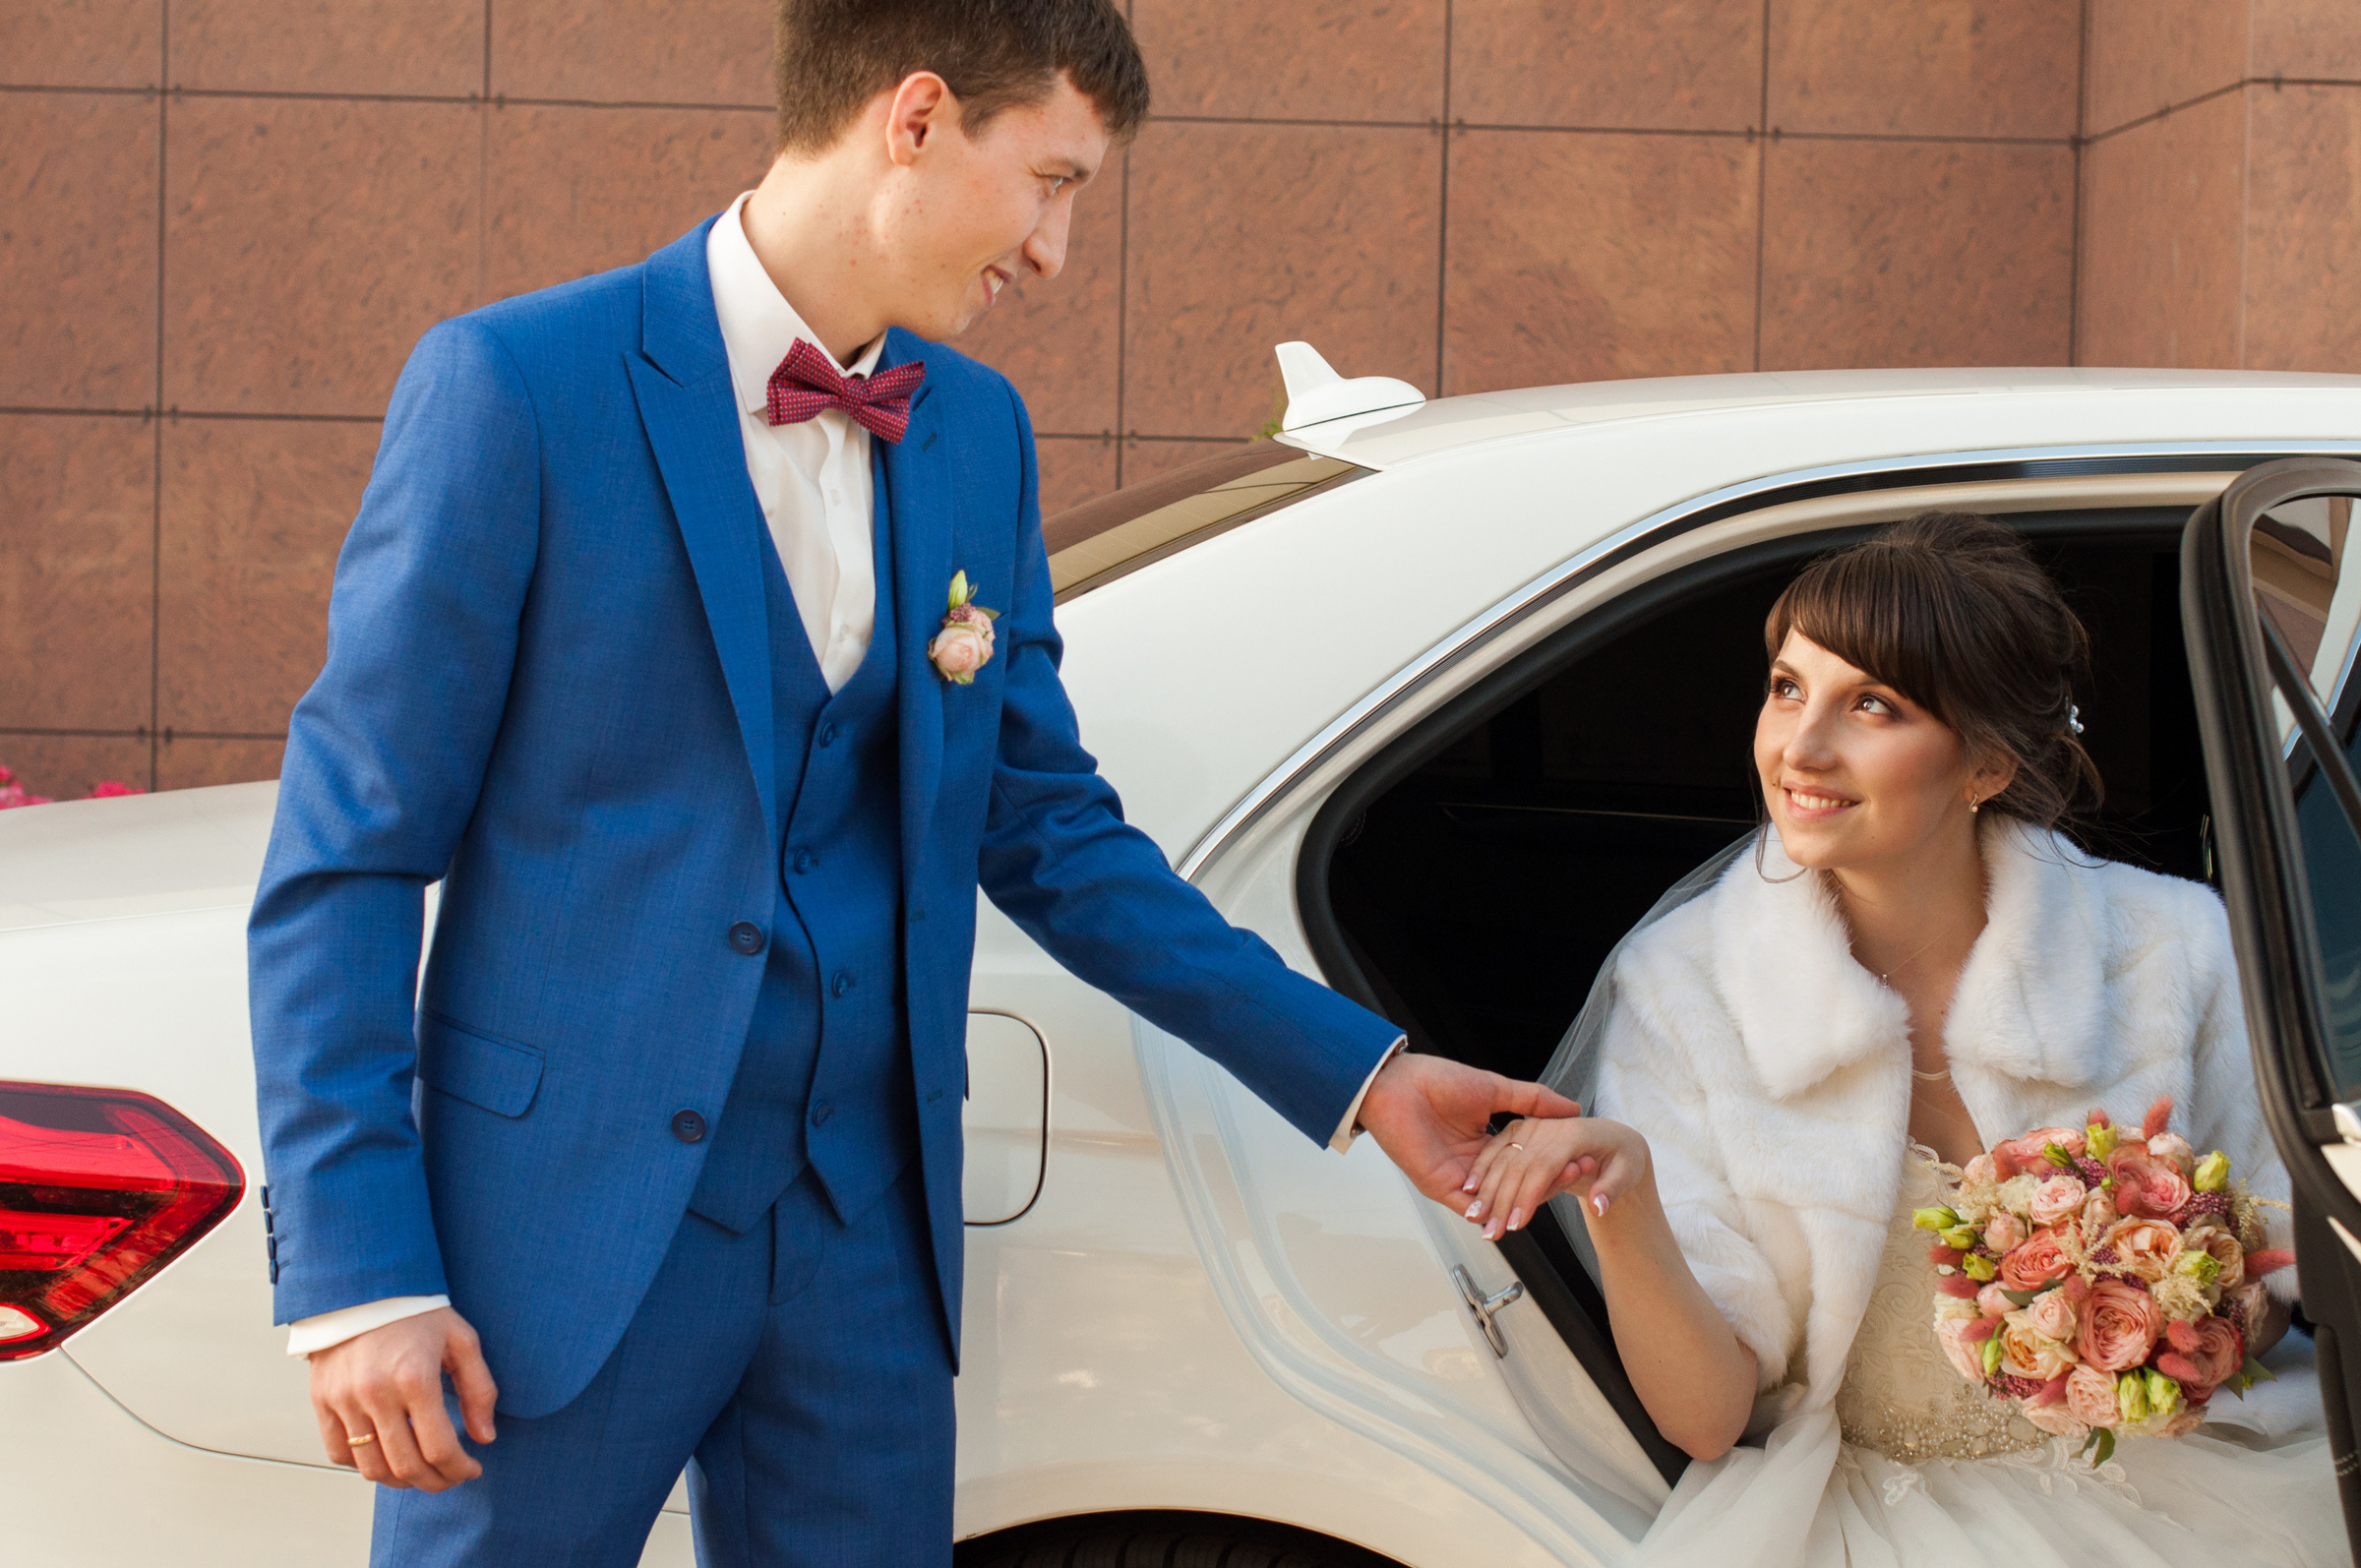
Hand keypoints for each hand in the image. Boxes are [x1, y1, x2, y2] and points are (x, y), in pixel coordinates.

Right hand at [309, 1306, 497, 1489]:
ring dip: (401, 1481)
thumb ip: (479, 1390)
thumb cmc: (416, 1313)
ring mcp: (344, 1400)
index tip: (472, 1469)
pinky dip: (364, 1466)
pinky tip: (386, 1458)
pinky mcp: (321, 1401)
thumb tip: (485, 1437)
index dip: (459, 1469)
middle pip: (406, 1466)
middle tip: (450, 1478)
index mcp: (415, 1377)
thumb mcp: (461, 1340)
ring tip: (421, 1473)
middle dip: (436, 1482)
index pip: (439, 1448)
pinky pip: (339, 1453)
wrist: (362, 1287)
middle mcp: (376, 1393)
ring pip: (371, 1468)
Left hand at [1354, 1051, 1580, 1208]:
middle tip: (1582, 1171)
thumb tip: (1571, 1107)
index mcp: (1485, 1143)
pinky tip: (1524, 1205)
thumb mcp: (1495, 1089)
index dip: (1553, 1162)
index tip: (1583, 1156)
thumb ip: (1532, 1101)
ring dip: (1529, 1198)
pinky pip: (1473, 1208)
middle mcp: (1474, 1164)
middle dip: (1549, 1183)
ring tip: (1562, 1185)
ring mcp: (1459, 1179)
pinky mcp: (1442, 1188)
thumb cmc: (1437, 1080)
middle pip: (1516, 1185)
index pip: (1525, 1162)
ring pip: (1498, 1200)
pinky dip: (1497, 1209)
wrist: (1399, 1083)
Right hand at [1461, 1114, 1650, 1240]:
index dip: (1527, 1197)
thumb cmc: (1623, 1156)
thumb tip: (1598, 1206)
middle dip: (1501, 1201)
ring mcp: (1532, 1126)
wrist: (1615, 1138)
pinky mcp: (1521, 1130)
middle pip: (1518, 1165)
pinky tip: (1470, 1190)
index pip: (1544, 1168)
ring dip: (1487, 1189)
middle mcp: (1548, 1127)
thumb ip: (1612, 1189)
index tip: (1516, 1225)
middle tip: (1491, 1232)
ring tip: (1476, 1218)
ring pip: (1503, 1158)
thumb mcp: (1630, 1171)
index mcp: (1574, 1134)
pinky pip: (1497, 1149)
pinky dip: (1481, 1169)